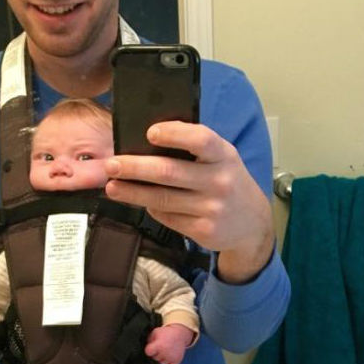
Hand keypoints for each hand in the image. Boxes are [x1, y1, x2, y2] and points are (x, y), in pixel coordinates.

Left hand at [105, 121, 274, 282]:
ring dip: (132, 192)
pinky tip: (138, 201)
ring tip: (111, 186)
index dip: (175, 134)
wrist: (252, 224)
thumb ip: (194, 150)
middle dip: (135, 167)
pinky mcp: (203, 230)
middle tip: (111, 164)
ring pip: (161, 199)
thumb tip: (145, 143)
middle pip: (169, 172)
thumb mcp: (221, 159)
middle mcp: (219, 181)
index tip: (150, 132)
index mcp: (224, 155)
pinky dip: (150, 208)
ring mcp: (212, 208)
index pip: (201, 139)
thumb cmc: (227, 182)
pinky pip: (167, 217)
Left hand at [145, 324, 194, 363]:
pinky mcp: (177, 361)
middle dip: (156, 354)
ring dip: (162, 359)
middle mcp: (165, 353)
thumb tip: (145, 347)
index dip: (149, 350)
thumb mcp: (155, 332)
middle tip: (161, 347)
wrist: (180, 333)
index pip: (148, 352)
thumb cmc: (166, 333)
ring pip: (161, 363)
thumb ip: (149, 340)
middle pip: (155, 358)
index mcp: (159, 345)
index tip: (151, 348)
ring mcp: (171, 358)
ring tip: (165, 351)